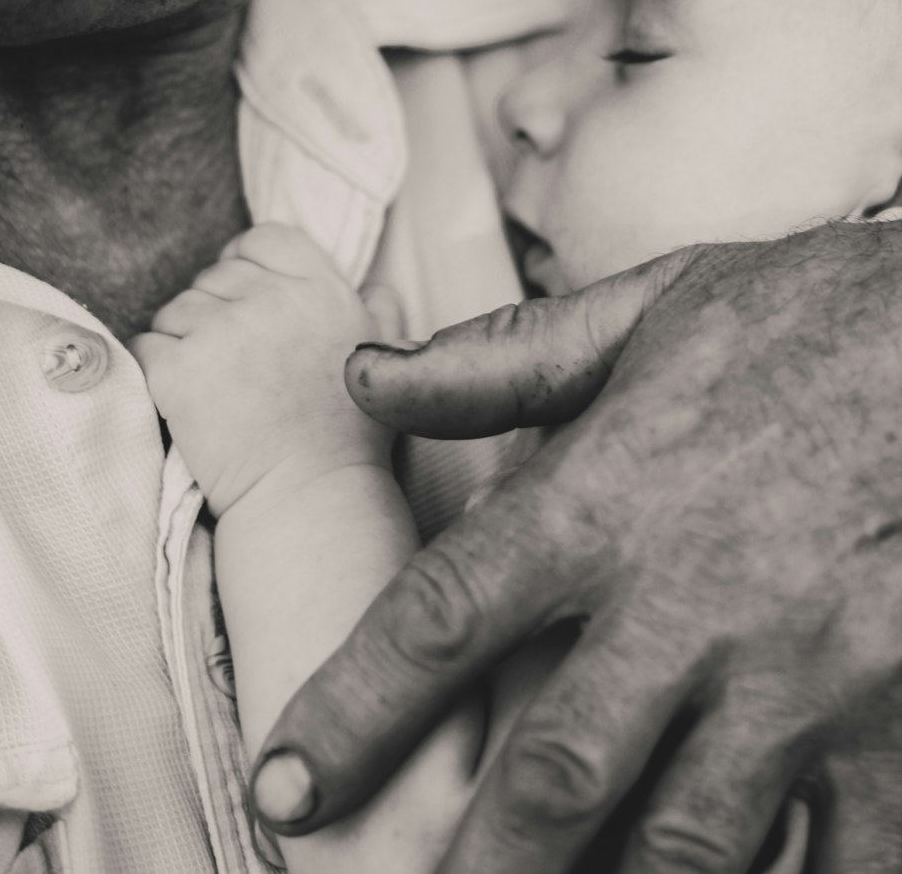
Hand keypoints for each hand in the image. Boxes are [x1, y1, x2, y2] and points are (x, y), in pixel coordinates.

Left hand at [131, 223, 387, 515]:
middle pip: (216, 275)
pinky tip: (182, 398)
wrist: (310, 498)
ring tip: (211, 385)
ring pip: (176, 308)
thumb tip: (374, 284)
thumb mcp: (386, 360)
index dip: (247, 262)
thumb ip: (381, 311)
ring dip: (183, 338)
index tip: (244, 299)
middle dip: (214, 309)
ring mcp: (222, 331)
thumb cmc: (350, 438)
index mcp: (321, 290)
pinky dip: (156, 367)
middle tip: (228, 360)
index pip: (264, 238)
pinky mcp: (178, 369)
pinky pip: (147, 344)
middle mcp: (273, 299)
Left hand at [250, 223, 901, 872]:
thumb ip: (499, 358)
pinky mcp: (892, 720)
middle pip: (552, 773)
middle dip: (472, 866)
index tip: (284, 785)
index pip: (442, 616)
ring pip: (680, 845)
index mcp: (605, 496)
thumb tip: (364, 374)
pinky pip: (834, 860)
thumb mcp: (645, 308)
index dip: (349, 711)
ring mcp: (799, 674)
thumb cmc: (804, 319)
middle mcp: (689, 600)